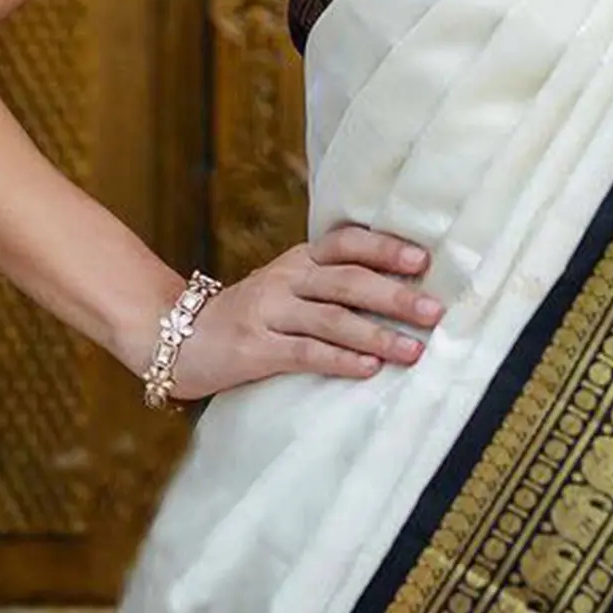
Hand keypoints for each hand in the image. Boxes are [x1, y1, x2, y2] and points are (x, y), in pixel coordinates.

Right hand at [162, 225, 445, 401]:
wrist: (178, 336)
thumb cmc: (251, 315)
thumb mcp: (288, 287)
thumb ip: (331, 285)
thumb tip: (402, 292)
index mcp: (299, 260)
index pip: (346, 243)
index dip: (385, 249)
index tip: (424, 259)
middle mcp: (285, 279)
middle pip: (347, 281)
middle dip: (394, 296)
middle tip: (434, 311)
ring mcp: (268, 312)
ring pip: (332, 320)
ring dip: (377, 335)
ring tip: (413, 350)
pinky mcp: (256, 349)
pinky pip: (305, 353)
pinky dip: (340, 360)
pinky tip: (368, 369)